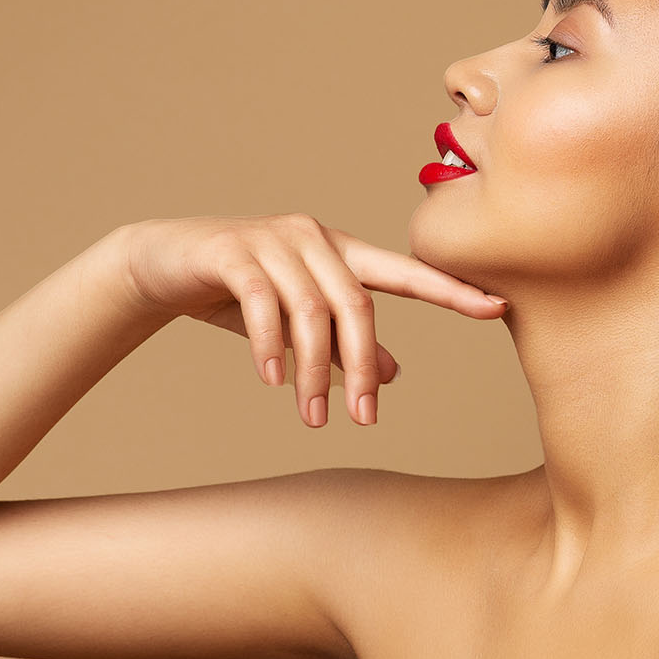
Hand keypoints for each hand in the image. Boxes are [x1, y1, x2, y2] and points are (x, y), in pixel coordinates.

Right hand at [117, 213, 506, 426]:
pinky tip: (270, 379)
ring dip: (314, 370)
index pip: (406, 273)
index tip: (497, 308)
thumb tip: (396, 376)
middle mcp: (314, 237)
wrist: (161, 264)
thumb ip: (344, 343)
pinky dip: (269, 344)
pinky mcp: (232, 250)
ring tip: (313, 415)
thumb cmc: (237, 293)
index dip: (452, 291)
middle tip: (364, 421)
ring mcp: (272, 240)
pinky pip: (261, 301)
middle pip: (357, 305)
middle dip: (362, 368)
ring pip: (310, 310)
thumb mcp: (297, 322)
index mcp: (341, 252)